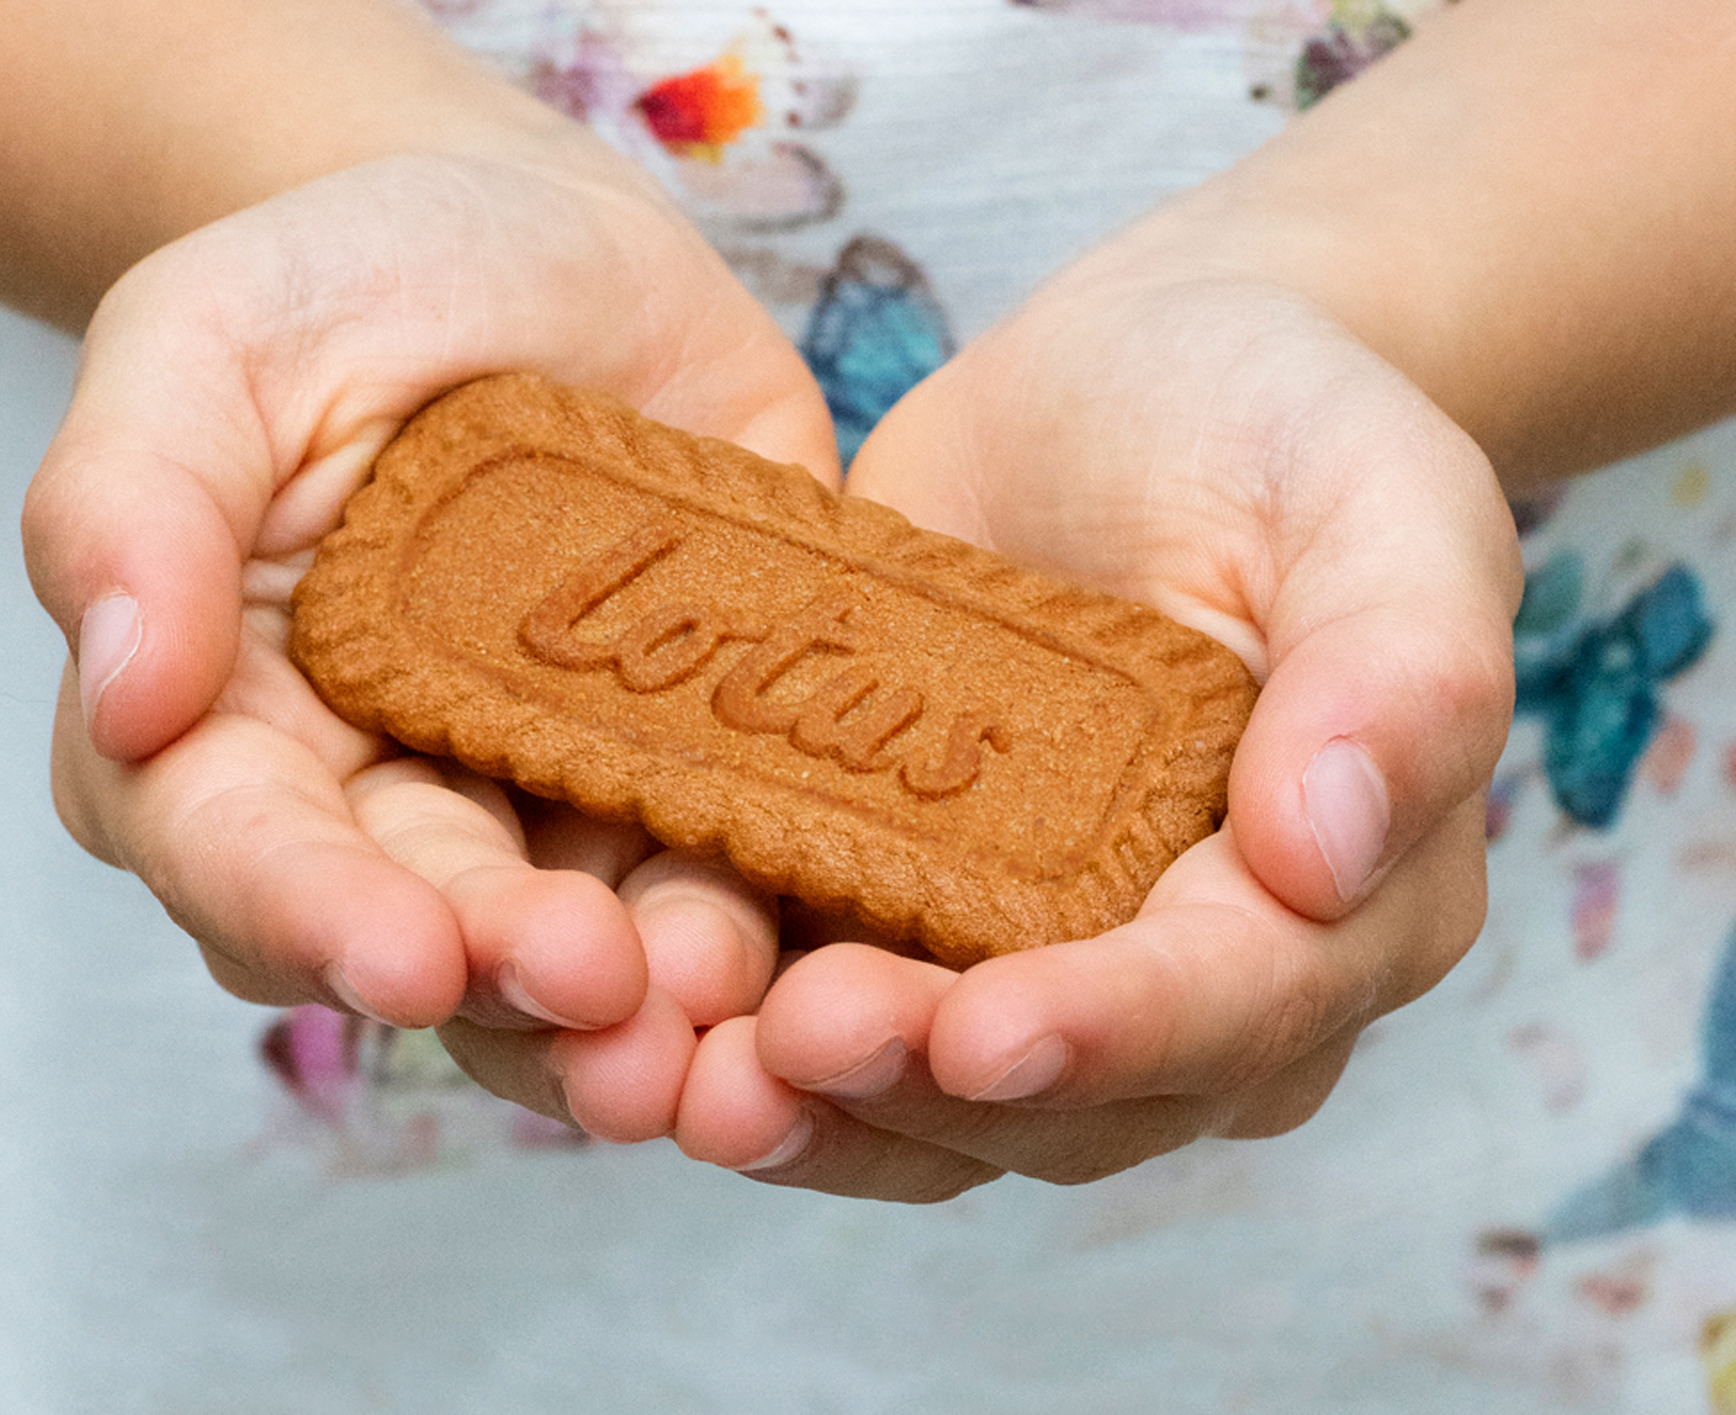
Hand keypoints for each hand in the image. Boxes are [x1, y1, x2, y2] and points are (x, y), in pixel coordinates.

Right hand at [23, 149, 836, 1139]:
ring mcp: (556, 799)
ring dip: (649, 1000)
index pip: (242, 853)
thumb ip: (131, 501)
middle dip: (506, 975)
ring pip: (586, 947)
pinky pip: (737, 864)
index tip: (400, 955)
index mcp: (236, 726)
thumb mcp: (209, 341)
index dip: (310, 915)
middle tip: (594, 986)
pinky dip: (776, 912)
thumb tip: (122, 696)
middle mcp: (391, 803)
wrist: (547, 251)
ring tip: (710, 1008)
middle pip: (430, 932)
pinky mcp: (698, 770)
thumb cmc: (348, 281)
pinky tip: (826, 943)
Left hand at [673, 248, 1523, 1198]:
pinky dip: (741, 1032)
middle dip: (924, 1095)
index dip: (1114, 1034)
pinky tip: (648, 1018)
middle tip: (785, 1056)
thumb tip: (1329, 859)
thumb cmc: (1274, 421)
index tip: (987, 1032)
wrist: (1126, 387)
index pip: (1237, 1006)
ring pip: (934, 1103)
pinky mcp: (902, 909)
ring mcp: (1037, 957)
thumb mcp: (1377, 495)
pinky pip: (827, 1009)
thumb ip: (1404, 666)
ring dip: (815, 1112)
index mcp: (1345, 902)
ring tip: (689, 1084)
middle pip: (1065, 1099)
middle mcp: (1193, 975)